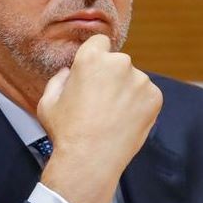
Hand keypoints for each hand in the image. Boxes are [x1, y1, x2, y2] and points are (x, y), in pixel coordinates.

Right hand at [37, 34, 161, 202]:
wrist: (91, 160)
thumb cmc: (66, 132)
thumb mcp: (48, 102)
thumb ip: (59, 79)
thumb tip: (69, 72)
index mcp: (91, 58)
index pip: (100, 42)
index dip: (96, 57)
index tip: (94, 72)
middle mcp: (119, 63)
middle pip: (118, 62)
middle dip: (111, 76)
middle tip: (101, 102)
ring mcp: (140, 80)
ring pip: (133, 80)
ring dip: (126, 91)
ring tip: (113, 116)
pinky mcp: (154, 97)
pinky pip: (147, 95)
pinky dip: (139, 105)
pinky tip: (125, 121)